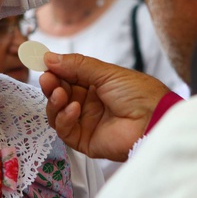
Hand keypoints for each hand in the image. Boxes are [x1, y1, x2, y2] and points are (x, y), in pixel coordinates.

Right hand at [39, 52, 169, 161]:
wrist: (154, 120)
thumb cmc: (138, 93)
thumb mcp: (106, 72)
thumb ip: (76, 65)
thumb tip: (49, 57)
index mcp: (95, 85)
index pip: (67, 77)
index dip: (54, 71)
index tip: (41, 62)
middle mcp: (89, 103)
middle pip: (59, 94)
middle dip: (51, 85)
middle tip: (47, 79)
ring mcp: (86, 122)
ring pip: (57, 112)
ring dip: (55, 102)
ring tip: (60, 94)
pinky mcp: (85, 141)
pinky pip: (65, 130)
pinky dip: (65, 118)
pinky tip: (74, 109)